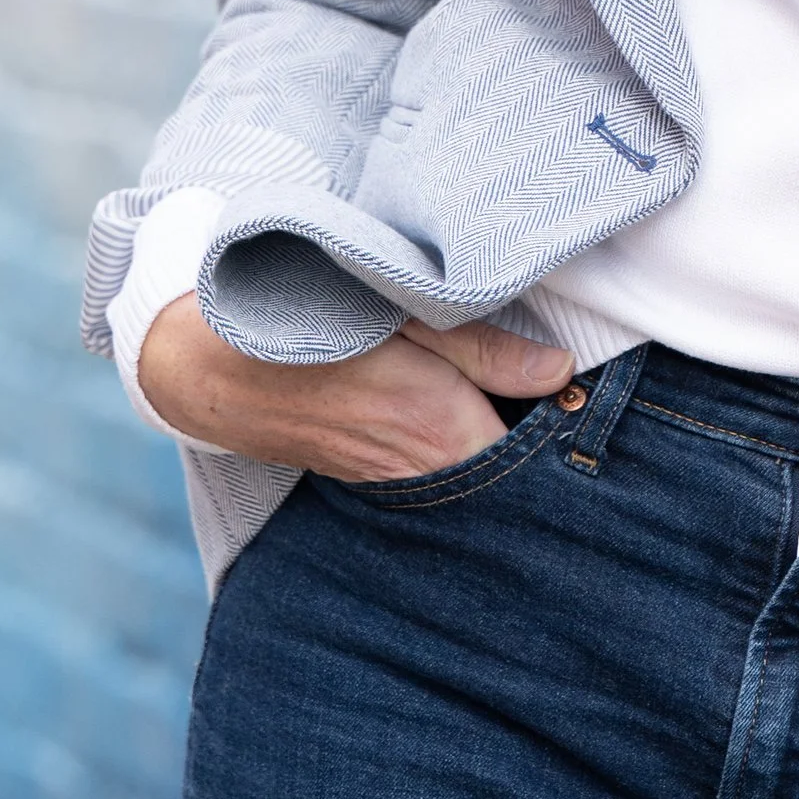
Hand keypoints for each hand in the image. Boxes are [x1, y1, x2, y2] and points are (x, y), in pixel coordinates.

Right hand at [136, 296, 576, 480]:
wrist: (213, 367)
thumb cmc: (313, 323)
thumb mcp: (403, 314)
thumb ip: (484, 349)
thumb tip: (560, 371)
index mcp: (442, 432)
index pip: (532, 460)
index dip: (566, 430)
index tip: (585, 398)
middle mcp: (423, 474)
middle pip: (508, 472)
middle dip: (537, 442)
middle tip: (564, 395)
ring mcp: (395, 484)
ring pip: (473, 474)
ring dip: (496, 441)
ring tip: (522, 399)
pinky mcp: (375, 478)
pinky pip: (437, 471)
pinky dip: (458, 446)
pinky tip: (467, 410)